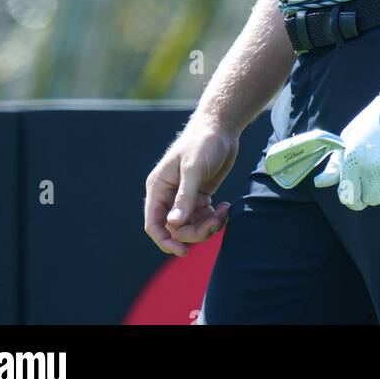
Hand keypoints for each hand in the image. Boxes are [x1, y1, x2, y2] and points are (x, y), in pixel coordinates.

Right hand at [144, 115, 237, 255]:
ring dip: (208, 225)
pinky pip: (203, 218)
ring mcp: (184, 196)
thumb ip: (185, 198)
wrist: (222, 127)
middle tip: (216, 222)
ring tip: (224, 212)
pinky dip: (214, 219)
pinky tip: (226, 207)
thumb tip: (174, 225)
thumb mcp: (194, 169)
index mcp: (159, 187)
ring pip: (191, 226)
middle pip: (176, 229)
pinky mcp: (199, 196)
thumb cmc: (203, 142)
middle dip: (196, 232)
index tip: (183, 251)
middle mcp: (168, 194)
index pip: (153, 224)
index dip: (165, 241)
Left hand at [313, 78, 379, 209]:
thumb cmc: (377, 119)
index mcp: (354, 161)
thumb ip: (336, 163)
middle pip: (372, 200)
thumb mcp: (350, 136)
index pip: (349, 198)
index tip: (360, 192)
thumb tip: (320, 183)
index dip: (354, 197)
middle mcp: (374, 172)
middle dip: (375, 188)